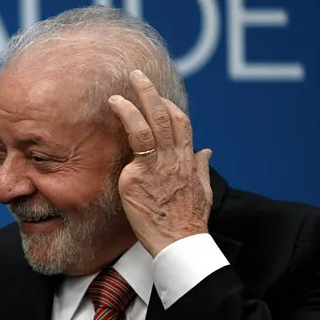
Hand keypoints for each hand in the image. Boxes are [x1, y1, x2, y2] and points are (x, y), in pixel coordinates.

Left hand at [107, 70, 212, 256]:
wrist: (179, 243)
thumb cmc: (189, 221)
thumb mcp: (202, 190)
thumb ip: (200, 166)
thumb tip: (206, 150)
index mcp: (187, 160)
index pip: (181, 123)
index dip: (168, 106)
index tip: (156, 97)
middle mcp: (173, 159)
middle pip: (164, 116)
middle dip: (149, 93)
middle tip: (136, 76)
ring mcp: (154, 167)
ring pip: (146, 127)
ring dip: (131, 106)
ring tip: (116, 95)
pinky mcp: (136, 179)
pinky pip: (131, 151)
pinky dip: (125, 129)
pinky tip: (114, 116)